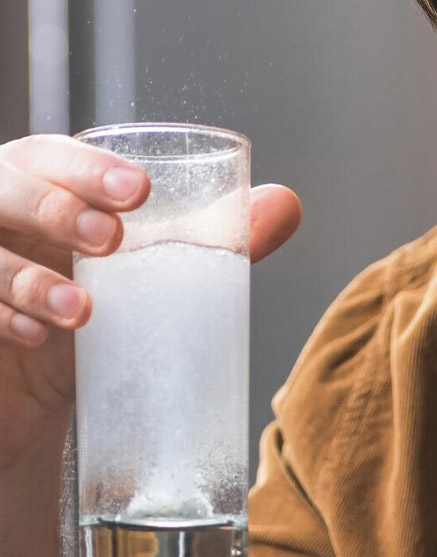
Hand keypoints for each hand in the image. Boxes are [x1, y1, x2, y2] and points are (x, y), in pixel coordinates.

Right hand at [0, 134, 300, 472]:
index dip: (89, 167)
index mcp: (41, 189)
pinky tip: (33, 337)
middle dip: (56, 207)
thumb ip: (208, 240)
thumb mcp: (148, 276)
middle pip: (2, 184)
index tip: (141, 191)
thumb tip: (288, 205)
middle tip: (111, 238)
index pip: (52, 156)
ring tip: (82, 311)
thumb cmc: (89, 317)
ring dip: (28, 278)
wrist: (33, 400)